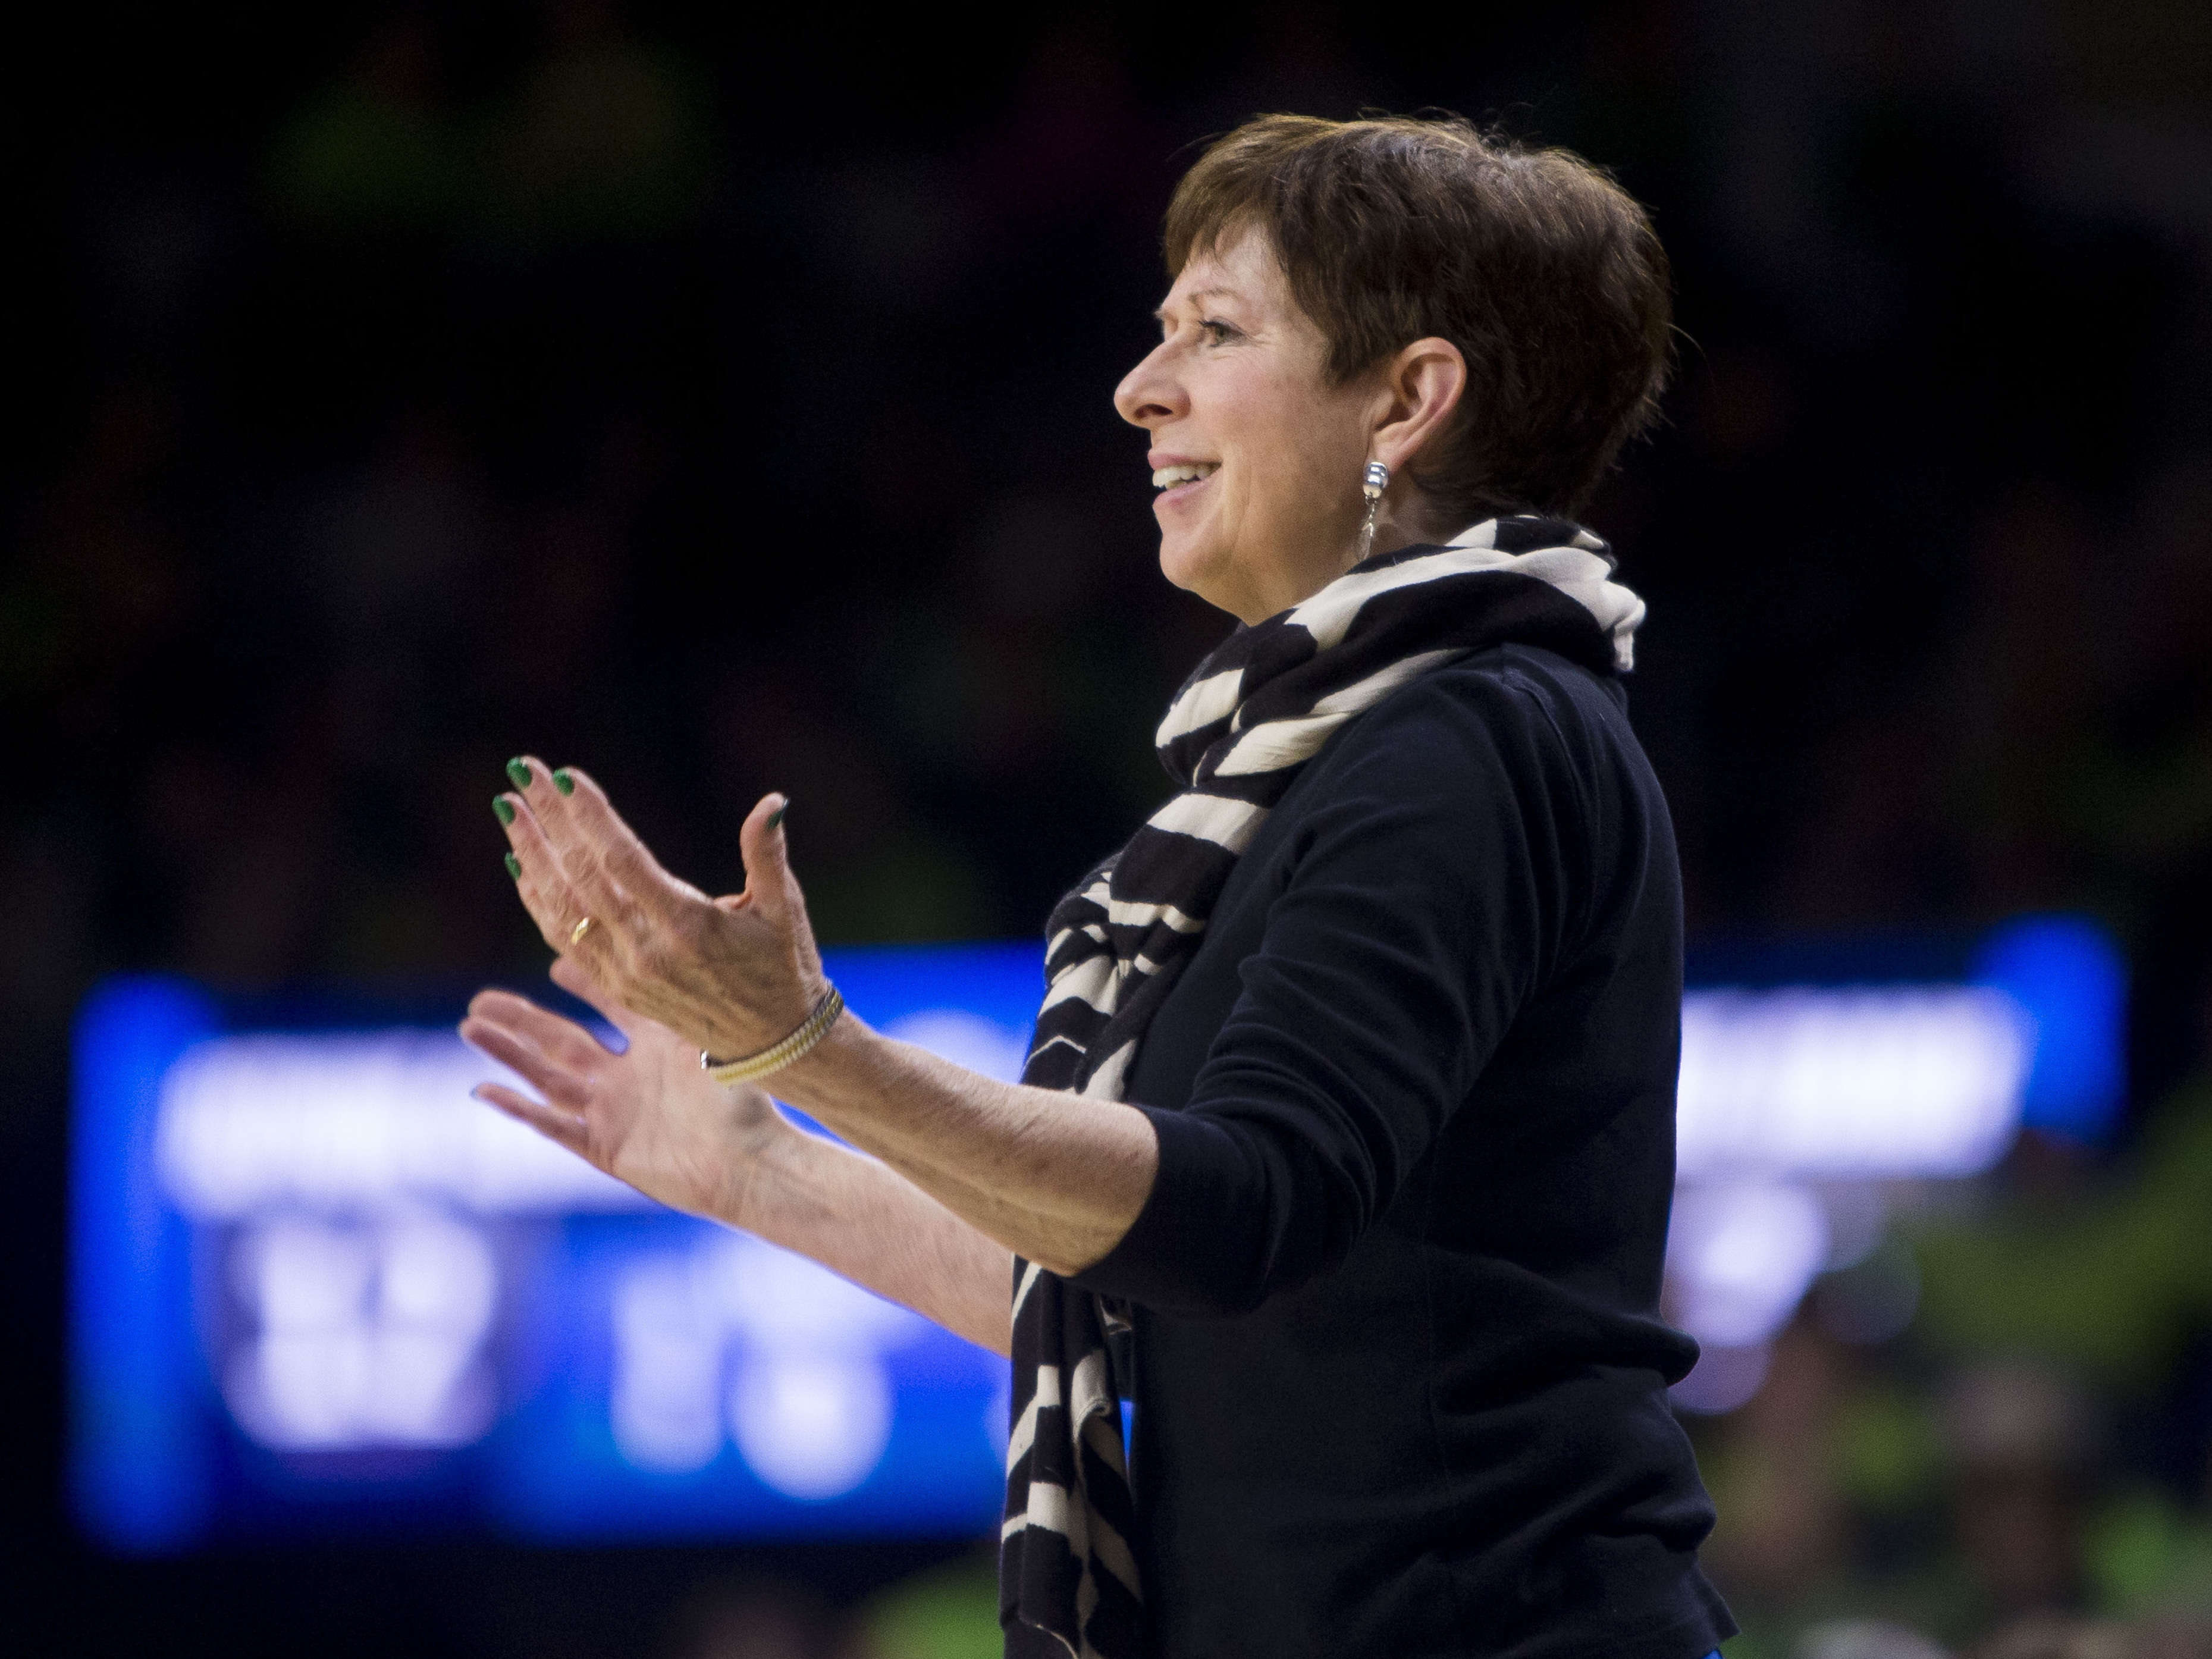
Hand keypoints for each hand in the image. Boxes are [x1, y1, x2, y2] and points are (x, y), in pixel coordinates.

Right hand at [460, 954, 790, 1222]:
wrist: (751, 1165)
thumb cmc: (747, 1105)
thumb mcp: (713, 1041)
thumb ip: (686, 1002)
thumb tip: (677, 950)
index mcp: (656, 1048)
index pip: (611, 1005)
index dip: (583, 984)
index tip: (556, 961)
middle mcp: (628, 1079)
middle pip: (561, 1042)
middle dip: (521, 1020)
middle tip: (479, 1000)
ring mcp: (614, 1114)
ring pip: (548, 1079)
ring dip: (509, 1055)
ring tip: (470, 1027)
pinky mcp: (606, 1149)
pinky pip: (555, 1126)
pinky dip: (521, 1109)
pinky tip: (486, 1089)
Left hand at [492, 755, 825, 1062]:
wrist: (772, 1041)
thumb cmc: (783, 965)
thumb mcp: (784, 908)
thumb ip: (768, 852)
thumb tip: (773, 800)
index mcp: (689, 925)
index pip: (623, 860)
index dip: (589, 817)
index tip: (561, 776)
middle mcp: (648, 951)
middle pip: (582, 876)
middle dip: (548, 820)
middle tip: (521, 770)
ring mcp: (627, 973)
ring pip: (562, 908)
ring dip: (531, 856)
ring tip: (509, 811)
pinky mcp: (617, 988)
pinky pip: (565, 940)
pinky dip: (539, 901)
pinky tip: (522, 867)